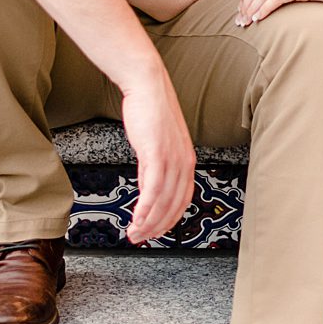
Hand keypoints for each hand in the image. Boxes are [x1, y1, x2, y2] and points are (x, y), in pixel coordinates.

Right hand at [116, 69, 195, 245]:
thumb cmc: (150, 110)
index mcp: (187, 161)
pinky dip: (145, 209)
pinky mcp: (157, 155)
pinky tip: (136, 219)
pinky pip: (152, 191)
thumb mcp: (155, 144)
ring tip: (134, 233)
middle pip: (174, 206)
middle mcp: (184, 163)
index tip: (156, 230)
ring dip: (148, 222)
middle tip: (141, 238)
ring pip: (163, 202)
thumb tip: (147, 187)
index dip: (169, 219)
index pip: (183, 199)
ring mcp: (172, 160)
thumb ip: (153, 167)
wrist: (147, 86)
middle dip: (157, 227)